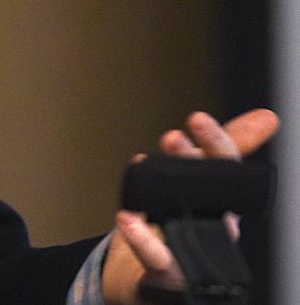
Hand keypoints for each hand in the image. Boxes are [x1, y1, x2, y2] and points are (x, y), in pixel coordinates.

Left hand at [101, 108, 278, 304]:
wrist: (151, 276)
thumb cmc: (182, 224)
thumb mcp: (196, 179)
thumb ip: (225, 148)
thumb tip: (266, 117)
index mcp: (218, 198)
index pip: (225, 167)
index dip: (215, 143)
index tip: (198, 119)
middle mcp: (211, 225)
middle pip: (209, 192)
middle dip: (192, 162)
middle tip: (174, 138)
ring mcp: (193, 250)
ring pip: (188, 224)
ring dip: (170, 194)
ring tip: (145, 163)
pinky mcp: (168, 275)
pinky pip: (160, 260)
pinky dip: (143, 240)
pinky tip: (127, 219)